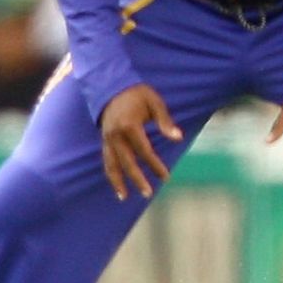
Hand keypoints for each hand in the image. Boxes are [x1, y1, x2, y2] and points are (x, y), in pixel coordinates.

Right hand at [99, 84, 183, 200]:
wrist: (111, 85)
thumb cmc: (137, 94)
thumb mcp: (155, 102)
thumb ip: (165, 121)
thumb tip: (178, 138)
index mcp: (129, 125)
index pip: (144, 151)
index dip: (155, 165)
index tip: (166, 177)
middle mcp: (115, 135)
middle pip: (127, 162)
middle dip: (137, 179)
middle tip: (148, 194)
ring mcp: (107, 138)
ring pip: (111, 164)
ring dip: (117, 182)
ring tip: (124, 197)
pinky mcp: (103, 140)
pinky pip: (106, 160)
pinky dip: (110, 173)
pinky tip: (117, 186)